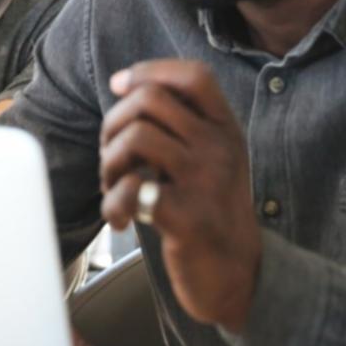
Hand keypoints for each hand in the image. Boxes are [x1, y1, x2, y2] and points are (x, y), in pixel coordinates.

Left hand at [99, 60, 259, 332]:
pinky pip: (131, 190)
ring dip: (108, 163)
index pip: (193, 76)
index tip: (119, 86)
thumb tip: (125, 84)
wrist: (236, 275)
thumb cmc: (208, 211)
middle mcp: (220, 148)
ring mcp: (206, 180)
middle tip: (111, 158)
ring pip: (135, 137)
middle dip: (113, 124)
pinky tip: (121, 220)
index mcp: (226, 129)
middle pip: (150, 99)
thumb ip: (180, 124)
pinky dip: (112, 204)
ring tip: (112, 188)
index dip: (149, 71)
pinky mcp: (187, 217)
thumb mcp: (209, 158)